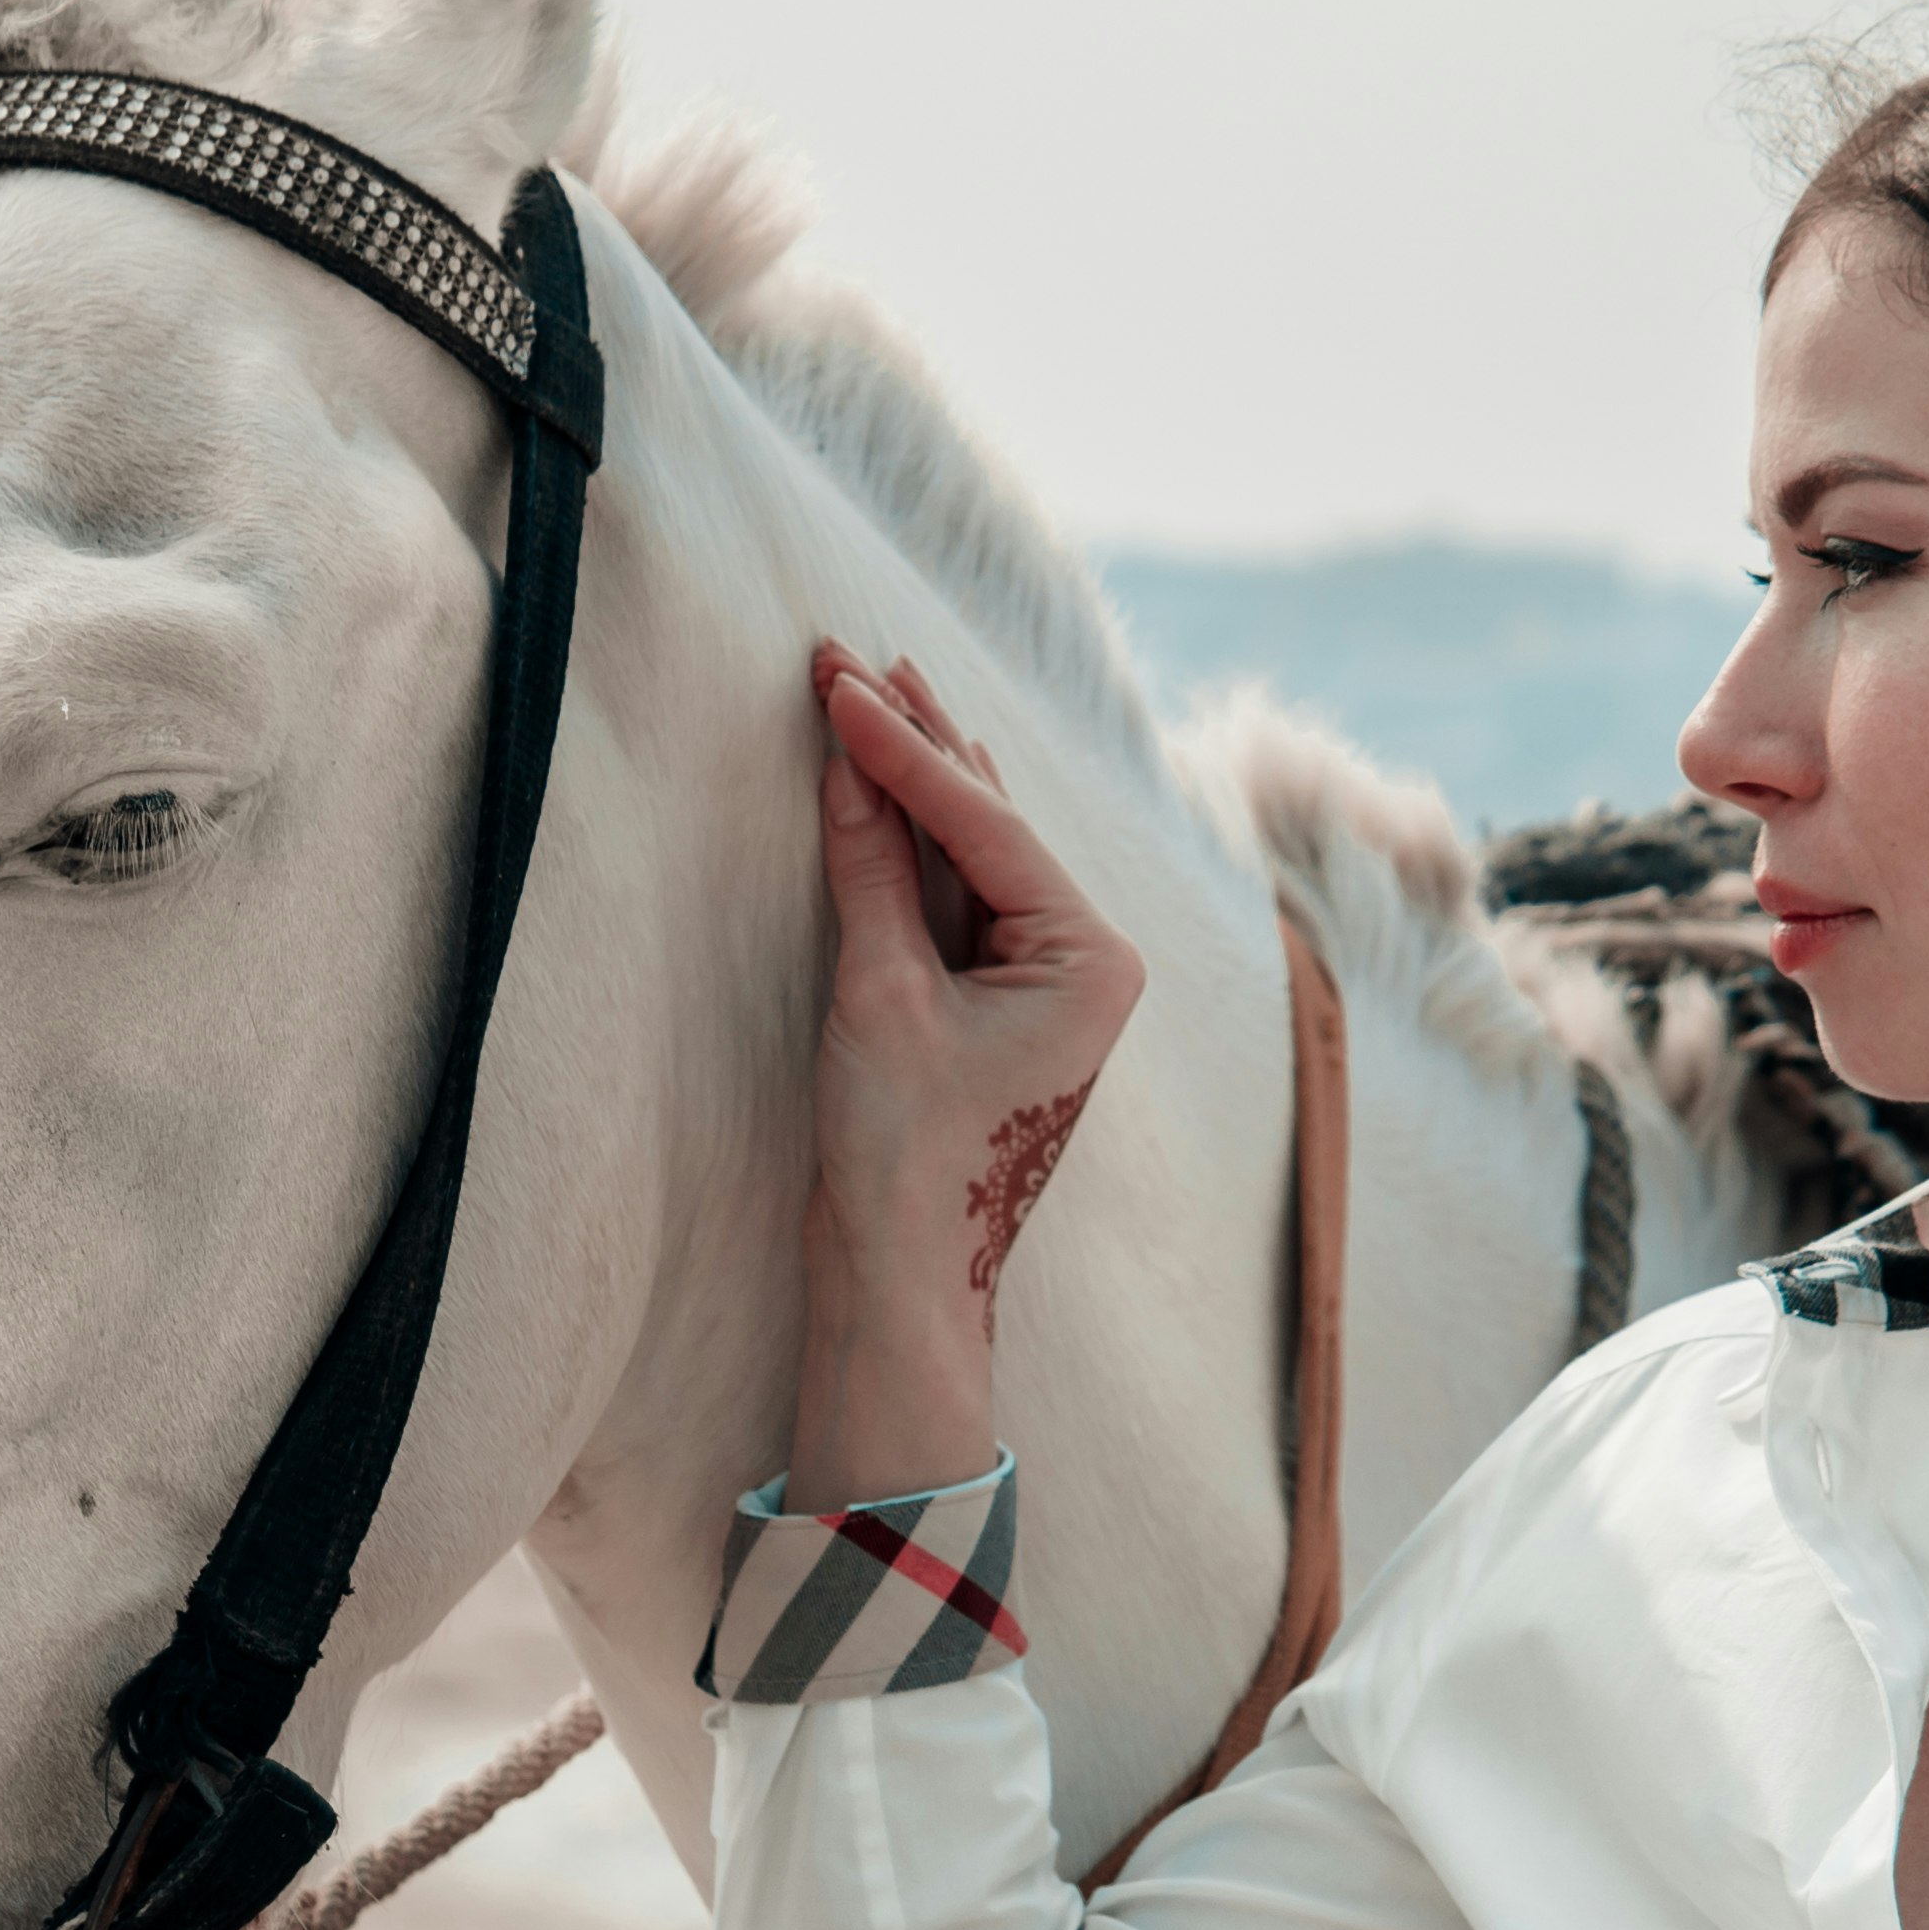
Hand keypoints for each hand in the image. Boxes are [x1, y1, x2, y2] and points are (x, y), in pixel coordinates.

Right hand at [793, 642, 1141, 1508]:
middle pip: (994, 823)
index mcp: (1092, 959)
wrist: (904, 1271)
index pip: (987, 826)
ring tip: (866, 688)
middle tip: (846, 657)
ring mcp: (1052, 979)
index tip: (836, 683)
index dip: (905, 751)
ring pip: (977, 850)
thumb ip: (873, 871)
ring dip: (916, 776)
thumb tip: (849, 765)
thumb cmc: (906, 1152)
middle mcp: (1091, 961)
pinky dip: (914, 838)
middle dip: (918, 742)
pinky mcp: (1005, 997)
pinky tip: (878, 775)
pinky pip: (959, 894)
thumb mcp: (880, 994)